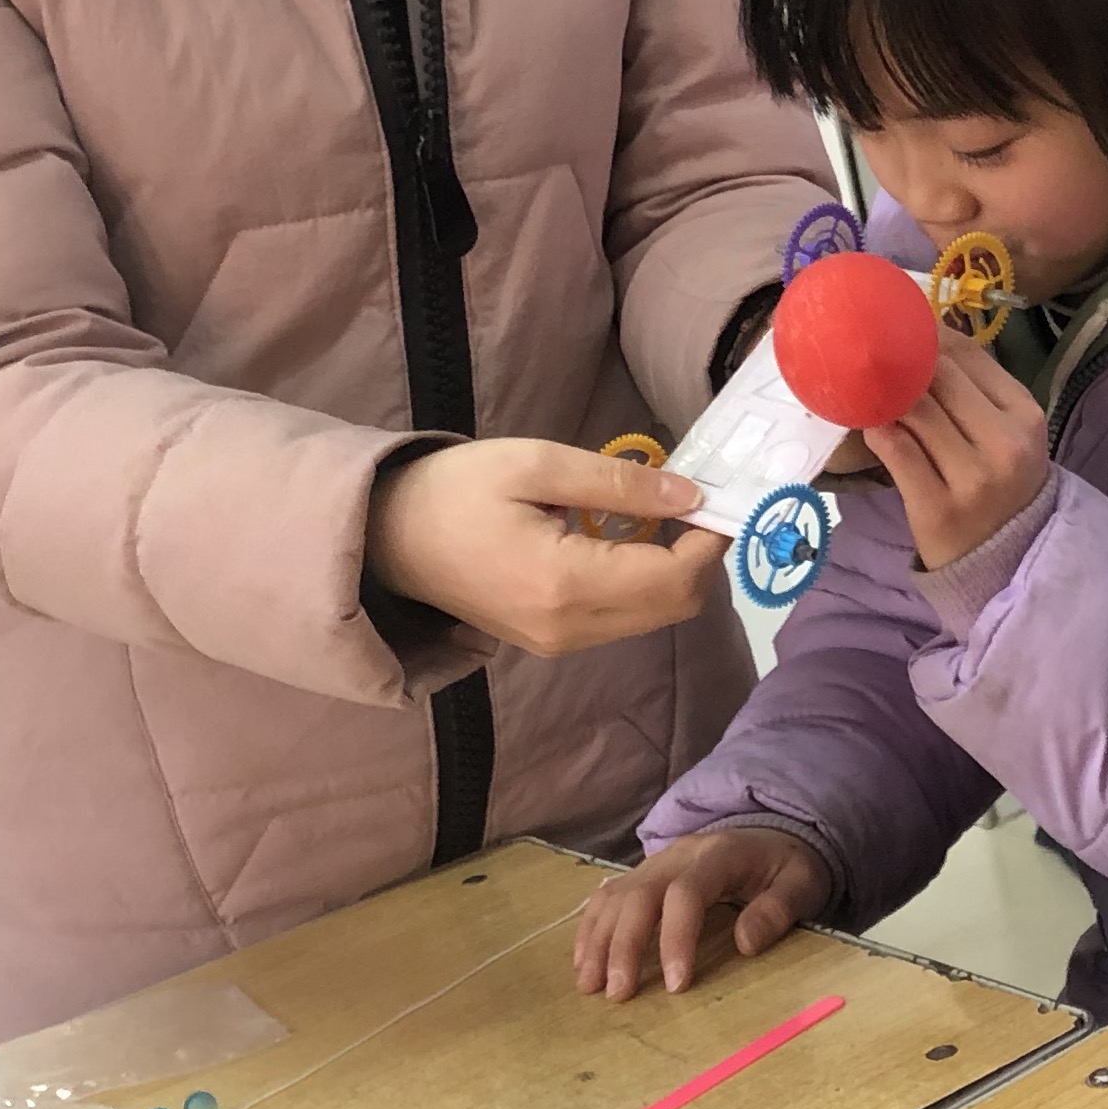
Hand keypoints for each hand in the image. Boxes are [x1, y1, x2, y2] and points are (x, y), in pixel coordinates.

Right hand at [365, 439, 717, 657]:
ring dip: (676, 572)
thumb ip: (618, 484)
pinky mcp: (550, 641)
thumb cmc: (454, 490)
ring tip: (666, 515)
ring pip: (653, 617)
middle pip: (675, 607)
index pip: (675, 579)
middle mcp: (569, 628)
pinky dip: (645, 583)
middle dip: (701, 558)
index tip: (721, 496)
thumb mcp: (536, 466)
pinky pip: (622, 619)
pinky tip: (630, 540)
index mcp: (565, 585)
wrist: (385, 539)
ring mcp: (559, 643)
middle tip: (699, 503)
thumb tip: (692, 496)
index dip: (712, 540)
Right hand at [574, 827, 831, 998]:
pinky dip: (591, 927)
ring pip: (615, 896)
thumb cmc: (786, 866)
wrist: (772, 833)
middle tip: (617, 994)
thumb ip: (777, 910)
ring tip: (589, 985)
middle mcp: (679, 855)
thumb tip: (745, 944)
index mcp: (719, 855)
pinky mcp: (644, 874)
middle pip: (639, 895)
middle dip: (624, 946)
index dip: (676, 938)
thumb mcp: (802, 883)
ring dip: (598, 940)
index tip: (677, 985)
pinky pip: (608, 896)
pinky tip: (583, 961)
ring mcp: (656, 862)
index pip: (686, 893)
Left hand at [859, 329, 1051, 571]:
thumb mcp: (1008, 434)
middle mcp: (1004, 444)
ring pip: (915, 412)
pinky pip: (897, 453)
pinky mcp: (937, 508)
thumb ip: (975, 389)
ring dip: (883, 396)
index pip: (970, 356)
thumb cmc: (1002, 485)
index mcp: (1025, 415)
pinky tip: (868, 425)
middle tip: (872, 356)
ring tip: (865, 389)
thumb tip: (926, 332)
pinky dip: (878, 432)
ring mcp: (972, 479)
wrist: (1008, 559)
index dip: (928, 336)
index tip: (899, 329)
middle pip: (940, 379)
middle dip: (902, 365)